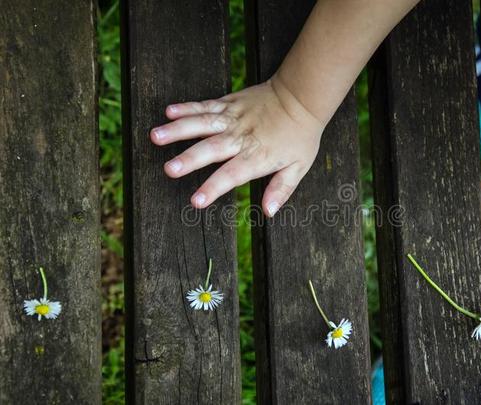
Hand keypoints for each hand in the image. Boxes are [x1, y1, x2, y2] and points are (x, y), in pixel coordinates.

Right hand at [150, 76, 324, 215]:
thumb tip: (269, 212)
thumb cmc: (300, 136)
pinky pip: (206, 106)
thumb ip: (282, 189)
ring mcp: (234, 118)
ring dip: (178, 130)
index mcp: (257, 156)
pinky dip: (187, 108)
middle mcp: (242, 137)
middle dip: (190, 159)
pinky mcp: (229, 103)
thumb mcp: (298, 167)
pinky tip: (168, 112)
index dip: (214, 188)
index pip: (232, 175)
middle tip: (169, 169)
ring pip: (203, 124)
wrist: (301, 97)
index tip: (196, 201)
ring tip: (155, 136)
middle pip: (212, 149)